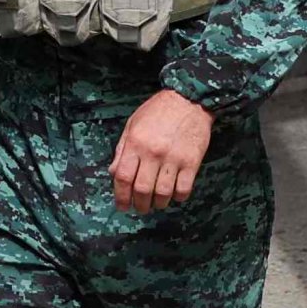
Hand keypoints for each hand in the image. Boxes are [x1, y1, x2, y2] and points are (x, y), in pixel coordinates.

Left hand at [108, 89, 214, 214]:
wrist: (189, 99)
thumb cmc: (158, 111)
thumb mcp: (133, 125)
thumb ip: (122, 149)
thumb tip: (114, 173)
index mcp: (135, 143)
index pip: (123, 177)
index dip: (121, 196)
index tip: (123, 205)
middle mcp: (153, 152)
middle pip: (142, 190)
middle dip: (140, 204)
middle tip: (141, 207)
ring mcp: (173, 158)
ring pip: (163, 193)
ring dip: (159, 203)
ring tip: (157, 202)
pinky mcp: (192, 161)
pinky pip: (183, 189)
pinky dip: (178, 197)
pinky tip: (175, 194)